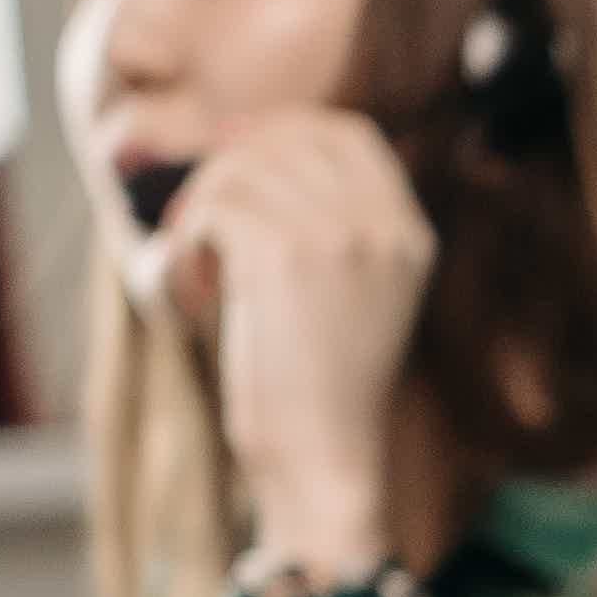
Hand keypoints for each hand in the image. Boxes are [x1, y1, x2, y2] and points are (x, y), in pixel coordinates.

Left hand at [152, 109, 432, 577]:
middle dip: (226, 170)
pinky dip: (187, 242)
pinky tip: (191, 288)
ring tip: (194, 267)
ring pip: (241, 170)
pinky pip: (216, 208)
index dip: (282, 132)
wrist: (323, 464)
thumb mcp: (348, 297)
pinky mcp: (285, 257)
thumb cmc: (318, 393)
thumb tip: (242, 147)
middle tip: (197, 224)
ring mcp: (339, 236)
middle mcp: (383, 226)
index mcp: (409, 234)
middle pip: (285, 141)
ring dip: (199, 210)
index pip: (347, 135)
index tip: (234, 159)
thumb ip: (327, 226)